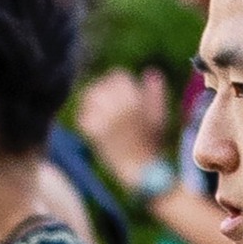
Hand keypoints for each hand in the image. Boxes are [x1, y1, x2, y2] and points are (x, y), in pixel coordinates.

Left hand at [74, 68, 168, 184]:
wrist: (141, 170)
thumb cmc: (152, 143)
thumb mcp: (159, 115)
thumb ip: (154, 93)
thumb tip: (150, 72)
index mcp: (134, 97)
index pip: (118, 76)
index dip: (117, 84)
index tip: (119, 94)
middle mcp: (118, 104)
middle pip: (100, 86)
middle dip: (102, 92)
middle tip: (105, 105)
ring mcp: (104, 117)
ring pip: (89, 98)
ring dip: (91, 103)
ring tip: (98, 114)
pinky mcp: (93, 132)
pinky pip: (83, 118)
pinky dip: (85, 120)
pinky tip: (92, 128)